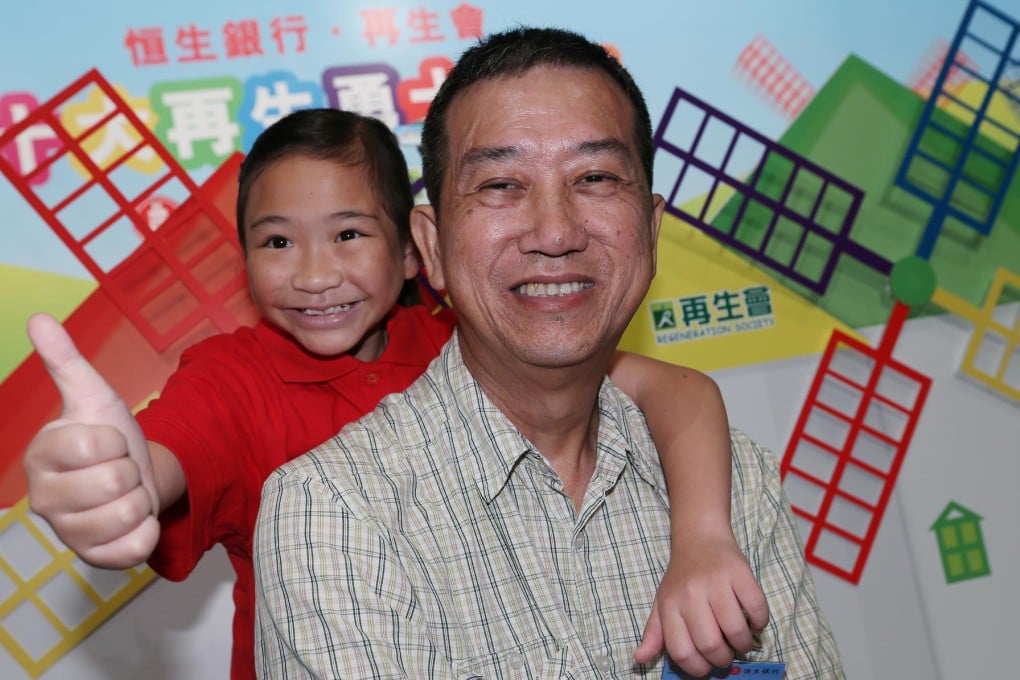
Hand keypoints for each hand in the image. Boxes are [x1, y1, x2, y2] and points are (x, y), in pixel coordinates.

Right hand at [23, 313, 160, 568]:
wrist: (131, 477)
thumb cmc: (108, 437)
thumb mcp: (93, 396)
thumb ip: (65, 361)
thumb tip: (38, 318)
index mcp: (41, 456)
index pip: (97, 445)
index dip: (116, 440)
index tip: (107, 443)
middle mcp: (44, 499)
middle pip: (115, 481)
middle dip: (130, 470)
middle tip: (119, 470)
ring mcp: (66, 533)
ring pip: (128, 512)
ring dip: (140, 499)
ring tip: (124, 493)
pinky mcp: (94, 559)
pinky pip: (135, 547)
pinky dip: (147, 532)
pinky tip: (133, 523)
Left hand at [634, 530, 768, 675]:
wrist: (699, 537)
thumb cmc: (681, 576)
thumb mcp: (662, 603)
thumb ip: (654, 633)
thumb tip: (640, 658)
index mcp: (670, 605)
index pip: (681, 651)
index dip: (697, 668)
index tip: (707, 667)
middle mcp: (691, 594)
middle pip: (710, 644)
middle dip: (723, 659)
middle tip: (726, 654)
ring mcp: (716, 582)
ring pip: (736, 630)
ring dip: (743, 644)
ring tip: (741, 639)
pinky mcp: (740, 573)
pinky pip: (756, 608)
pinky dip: (760, 622)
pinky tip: (754, 621)